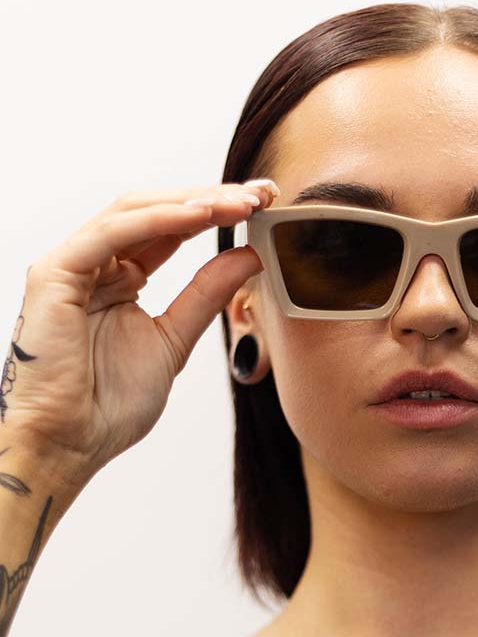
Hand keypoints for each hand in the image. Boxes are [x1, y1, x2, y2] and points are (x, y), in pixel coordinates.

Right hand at [3, 180, 276, 483]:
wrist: (70, 443)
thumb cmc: (110, 405)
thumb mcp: (175, 340)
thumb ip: (207, 295)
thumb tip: (248, 255)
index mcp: (121, 278)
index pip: (172, 230)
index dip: (216, 212)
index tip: (263, 205)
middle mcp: (96, 264)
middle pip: (157, 212)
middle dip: (211, 198)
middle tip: (261, 193)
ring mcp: (73, 264)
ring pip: (136, 212)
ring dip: (192, 202)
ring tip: (240, 202)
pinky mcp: (55, 272)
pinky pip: (112, 233)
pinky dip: (158, 220)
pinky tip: (199, 216)